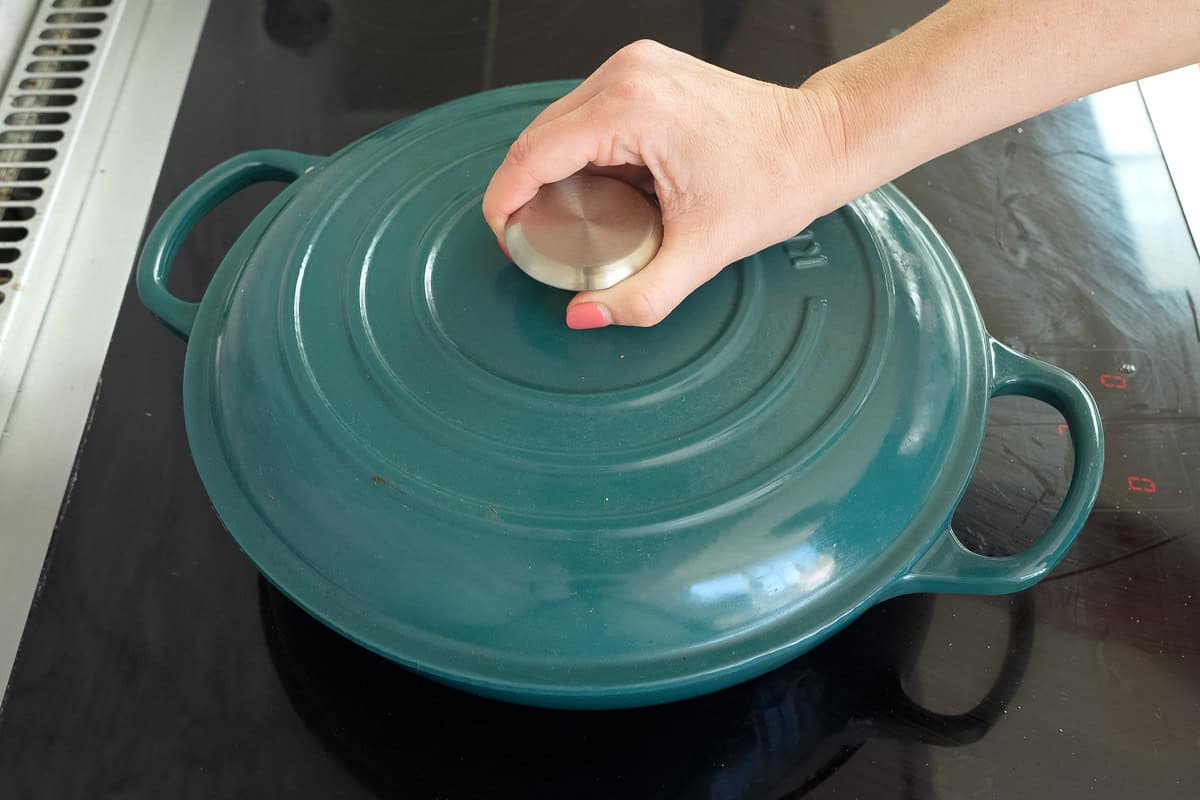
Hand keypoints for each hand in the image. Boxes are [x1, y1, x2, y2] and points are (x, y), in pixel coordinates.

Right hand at [481, 40, 847, 328]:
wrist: (820, 142)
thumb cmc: (775, 182)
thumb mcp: (702, 254)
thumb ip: (639, 295)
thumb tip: (583, 317)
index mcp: (630, 107)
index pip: (533, 154)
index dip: (505, 200)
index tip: (506, 237)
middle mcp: (626, 73)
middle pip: (539, 135)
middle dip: (525, 189)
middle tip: (534, 239)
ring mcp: (635, 65)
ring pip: (560, 123)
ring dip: (552, 169)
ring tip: (564, 218)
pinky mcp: (644, 70)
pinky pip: (588, 113)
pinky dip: (581, 151)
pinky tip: (595, 189)